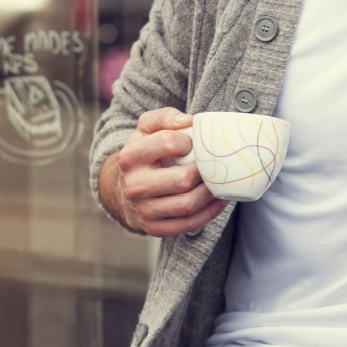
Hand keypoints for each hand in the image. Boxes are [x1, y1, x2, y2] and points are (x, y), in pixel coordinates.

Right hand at [112, 107, 224, 236]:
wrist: (124, 189)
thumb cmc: (144, 154)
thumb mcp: (146, 128)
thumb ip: (164, 117)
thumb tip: (187, 122)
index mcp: (130, 157)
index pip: (169, 142)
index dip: (189, 140)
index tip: (194, 143)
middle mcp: (134, 186)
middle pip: (182, 179)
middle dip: (205, 171)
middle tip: (216, 164)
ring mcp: (143, 210)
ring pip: (188, 204)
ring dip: (211, 193)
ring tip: (221, 181)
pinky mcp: (154, 229)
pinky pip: (189, 224)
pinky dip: (210, 211)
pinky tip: (219, 199)